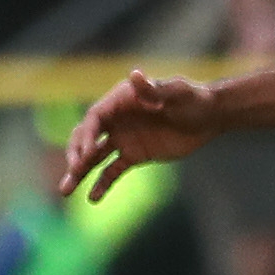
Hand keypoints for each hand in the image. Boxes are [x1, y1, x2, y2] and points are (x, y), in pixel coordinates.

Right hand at [60, 68, 216, 201]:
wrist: (210, 117)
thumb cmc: (194, 99)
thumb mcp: (176, 92)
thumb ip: (153, 88)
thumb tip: (134, 75)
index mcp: (120, 101)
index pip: (94, 119)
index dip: (87, 136)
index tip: (87, 155)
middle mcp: (116, 120)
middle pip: (86, 138)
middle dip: (75, 155)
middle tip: (72, 172)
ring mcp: (123, 139)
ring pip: (94, 158)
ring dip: (78, 172)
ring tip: (64, 190)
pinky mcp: (134, 155)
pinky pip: (112, 171)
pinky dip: (102, 184)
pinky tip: (92, 198)